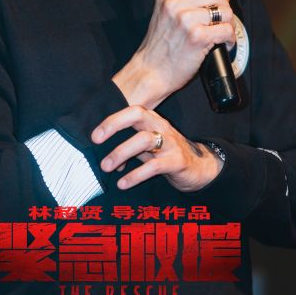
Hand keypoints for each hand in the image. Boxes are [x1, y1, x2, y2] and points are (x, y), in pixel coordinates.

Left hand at [91, 105, 222, 192]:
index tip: (95, 136)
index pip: (132, 111)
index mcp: (152, 120)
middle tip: (96, 142)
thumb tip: (104, 158)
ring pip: (145, 139)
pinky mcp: (177, 161)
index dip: (113, 120)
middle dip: (115, 125)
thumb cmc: (167, 154)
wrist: (200, 168)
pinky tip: (123, 183)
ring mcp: (171, 143)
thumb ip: (129, 149)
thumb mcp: (148, 148)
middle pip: (138, 115)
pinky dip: (136, 175)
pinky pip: (154, 166)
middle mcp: (161, 127)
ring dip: (122, 152)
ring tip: (106, 167)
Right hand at [112, 0, 234, 108]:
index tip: (217, 4)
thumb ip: (183, 1)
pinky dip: (229, 38)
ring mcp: (185, 19)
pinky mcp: (196, 36)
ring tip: (221, 34)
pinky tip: (222, 44)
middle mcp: (175, 3)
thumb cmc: (159, 48)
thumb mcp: (164, 14)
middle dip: (225, 8)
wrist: (149, 72)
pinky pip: (227, 29)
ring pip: (225, 11)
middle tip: (221, 21)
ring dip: (229, 24)